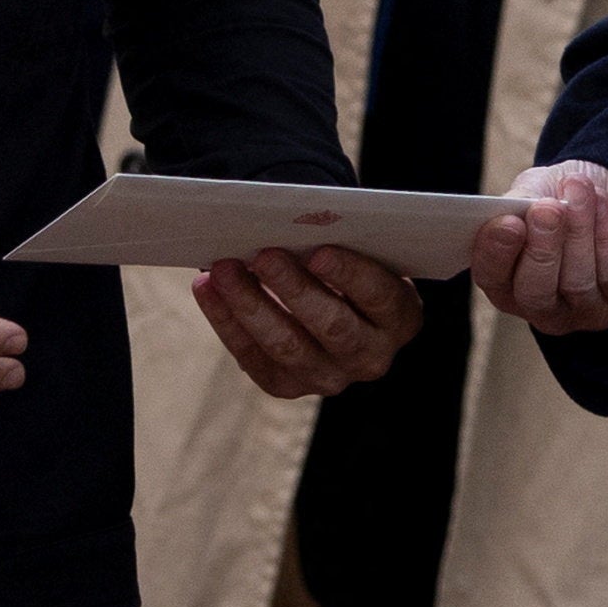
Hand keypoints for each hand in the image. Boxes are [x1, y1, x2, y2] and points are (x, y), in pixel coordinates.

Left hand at [191, 245, 422, 399]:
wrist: (331, 302)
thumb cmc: (346, 263)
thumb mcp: (357, 251)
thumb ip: (336, 241)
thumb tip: (291, 219)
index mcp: (401, 318)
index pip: (378, 296)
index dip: (349, 274)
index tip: (319, 251)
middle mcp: (372, 357)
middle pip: (332, 326)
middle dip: (294, 288)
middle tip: (263, 254)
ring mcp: (330, 378)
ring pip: (287, 346)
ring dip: (250, 304)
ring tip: (222, 268)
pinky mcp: (289, 387)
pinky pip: (253, 359)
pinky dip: (226, 321)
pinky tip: (206, 288)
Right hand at [467, 161, 607, 335]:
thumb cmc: (567, 197)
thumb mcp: (536, 189)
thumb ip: (518, 202)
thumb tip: (513, 212)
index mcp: (509, 282)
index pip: (492, 280)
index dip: (495, 254)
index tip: (508, 222)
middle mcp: (545, 307)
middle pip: (535, 293)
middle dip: (541, 250)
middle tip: (548, 209)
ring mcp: (587, 310)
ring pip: (577, 281)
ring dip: (578, 229)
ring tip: (579, 187)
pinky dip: (606, 231)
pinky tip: (601, 201)